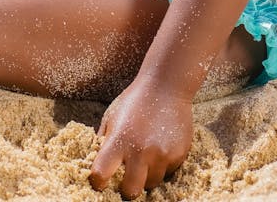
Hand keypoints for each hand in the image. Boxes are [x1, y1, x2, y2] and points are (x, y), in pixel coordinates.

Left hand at [89, 75, 192, 197]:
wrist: (166, 85)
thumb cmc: (135, 100)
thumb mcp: (112, 116)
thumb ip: (104, 141)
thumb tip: (98, 166)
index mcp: (119, 139)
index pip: (101, 173)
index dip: (98, 181)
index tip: (100, 180)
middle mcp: (140, 150)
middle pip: (131, 192)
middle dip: (127, 189)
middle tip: (127, 179)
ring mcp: (162, 154)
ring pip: (152, 183)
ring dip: (147, 175)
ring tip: (146, 154)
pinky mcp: (179, 155)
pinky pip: (168, 172)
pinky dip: (163, 165)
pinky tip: (160, 145)